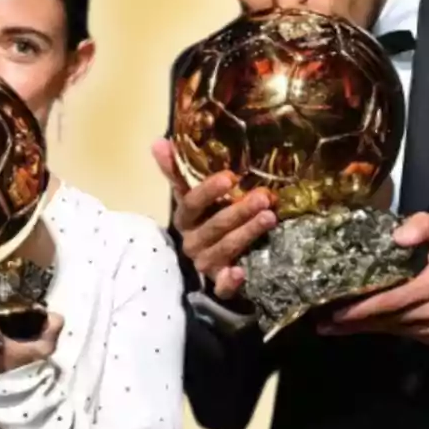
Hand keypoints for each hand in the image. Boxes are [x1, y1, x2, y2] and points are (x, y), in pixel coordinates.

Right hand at [151, 139, 275, 298]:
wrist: (212, 262)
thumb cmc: (205, 221)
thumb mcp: (192, 197)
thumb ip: (177, 172)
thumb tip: (158, 141)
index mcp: (185, 219)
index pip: (191, 203)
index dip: (208, 191)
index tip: (229, 177)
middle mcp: (192, 242)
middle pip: (214, 226)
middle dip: (239, 211)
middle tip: (264, 197)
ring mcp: (205, 264)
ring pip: (224, 249)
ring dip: (246, 234)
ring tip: (269, 218)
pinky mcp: (219, 284)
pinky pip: (222, 287)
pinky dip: (229, 282)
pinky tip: (240, 272)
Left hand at [318, 213, 428, 343]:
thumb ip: (422, 224)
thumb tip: (396, 237)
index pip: (391, 301)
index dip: (362, 309)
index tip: (335, 312)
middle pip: (387, 320)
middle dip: (354, 323)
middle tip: (322, 322)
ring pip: (394, 330)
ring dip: (363, 329)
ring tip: (333, 326)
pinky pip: (404, 333)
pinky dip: (382, 328)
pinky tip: (361, 325)